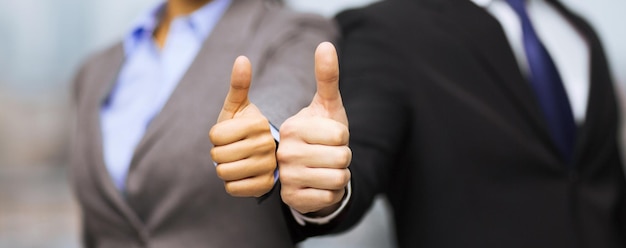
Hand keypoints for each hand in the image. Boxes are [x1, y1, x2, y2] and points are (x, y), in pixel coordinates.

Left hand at [209, 56, 275, 196]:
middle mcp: (267, 145)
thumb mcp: (237, 105)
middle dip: (218, 153)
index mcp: (258, 124)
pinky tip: (242, 175)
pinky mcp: (265, 186)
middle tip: (232, 149)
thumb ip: (238, 84)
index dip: (216, 136)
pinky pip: (232, 188)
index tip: (228, 134)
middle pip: (218, 156)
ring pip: (224, 173)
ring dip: (224, 168)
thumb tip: (242, 58)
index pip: (215, 136)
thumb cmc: (242, 127)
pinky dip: (231, 183)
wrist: (259, 153)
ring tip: (236, 161)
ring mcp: (268, 167)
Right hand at [278, 42, 350, 214]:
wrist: (309, 169)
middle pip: (342, 158)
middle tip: (328, 155)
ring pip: (339, 178)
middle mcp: (285, 153)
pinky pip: (331, 196)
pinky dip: (333, 192)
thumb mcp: (327, 106)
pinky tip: (321, 185)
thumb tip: (325, 45)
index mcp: (293, 128)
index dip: (343, 137)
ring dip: (340, 175)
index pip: (340, 135)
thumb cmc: (322, 134)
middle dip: (344, 157)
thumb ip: (327, 77)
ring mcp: (287, 178)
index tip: (328, 138)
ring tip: (326, 169)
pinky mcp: (292, 199)